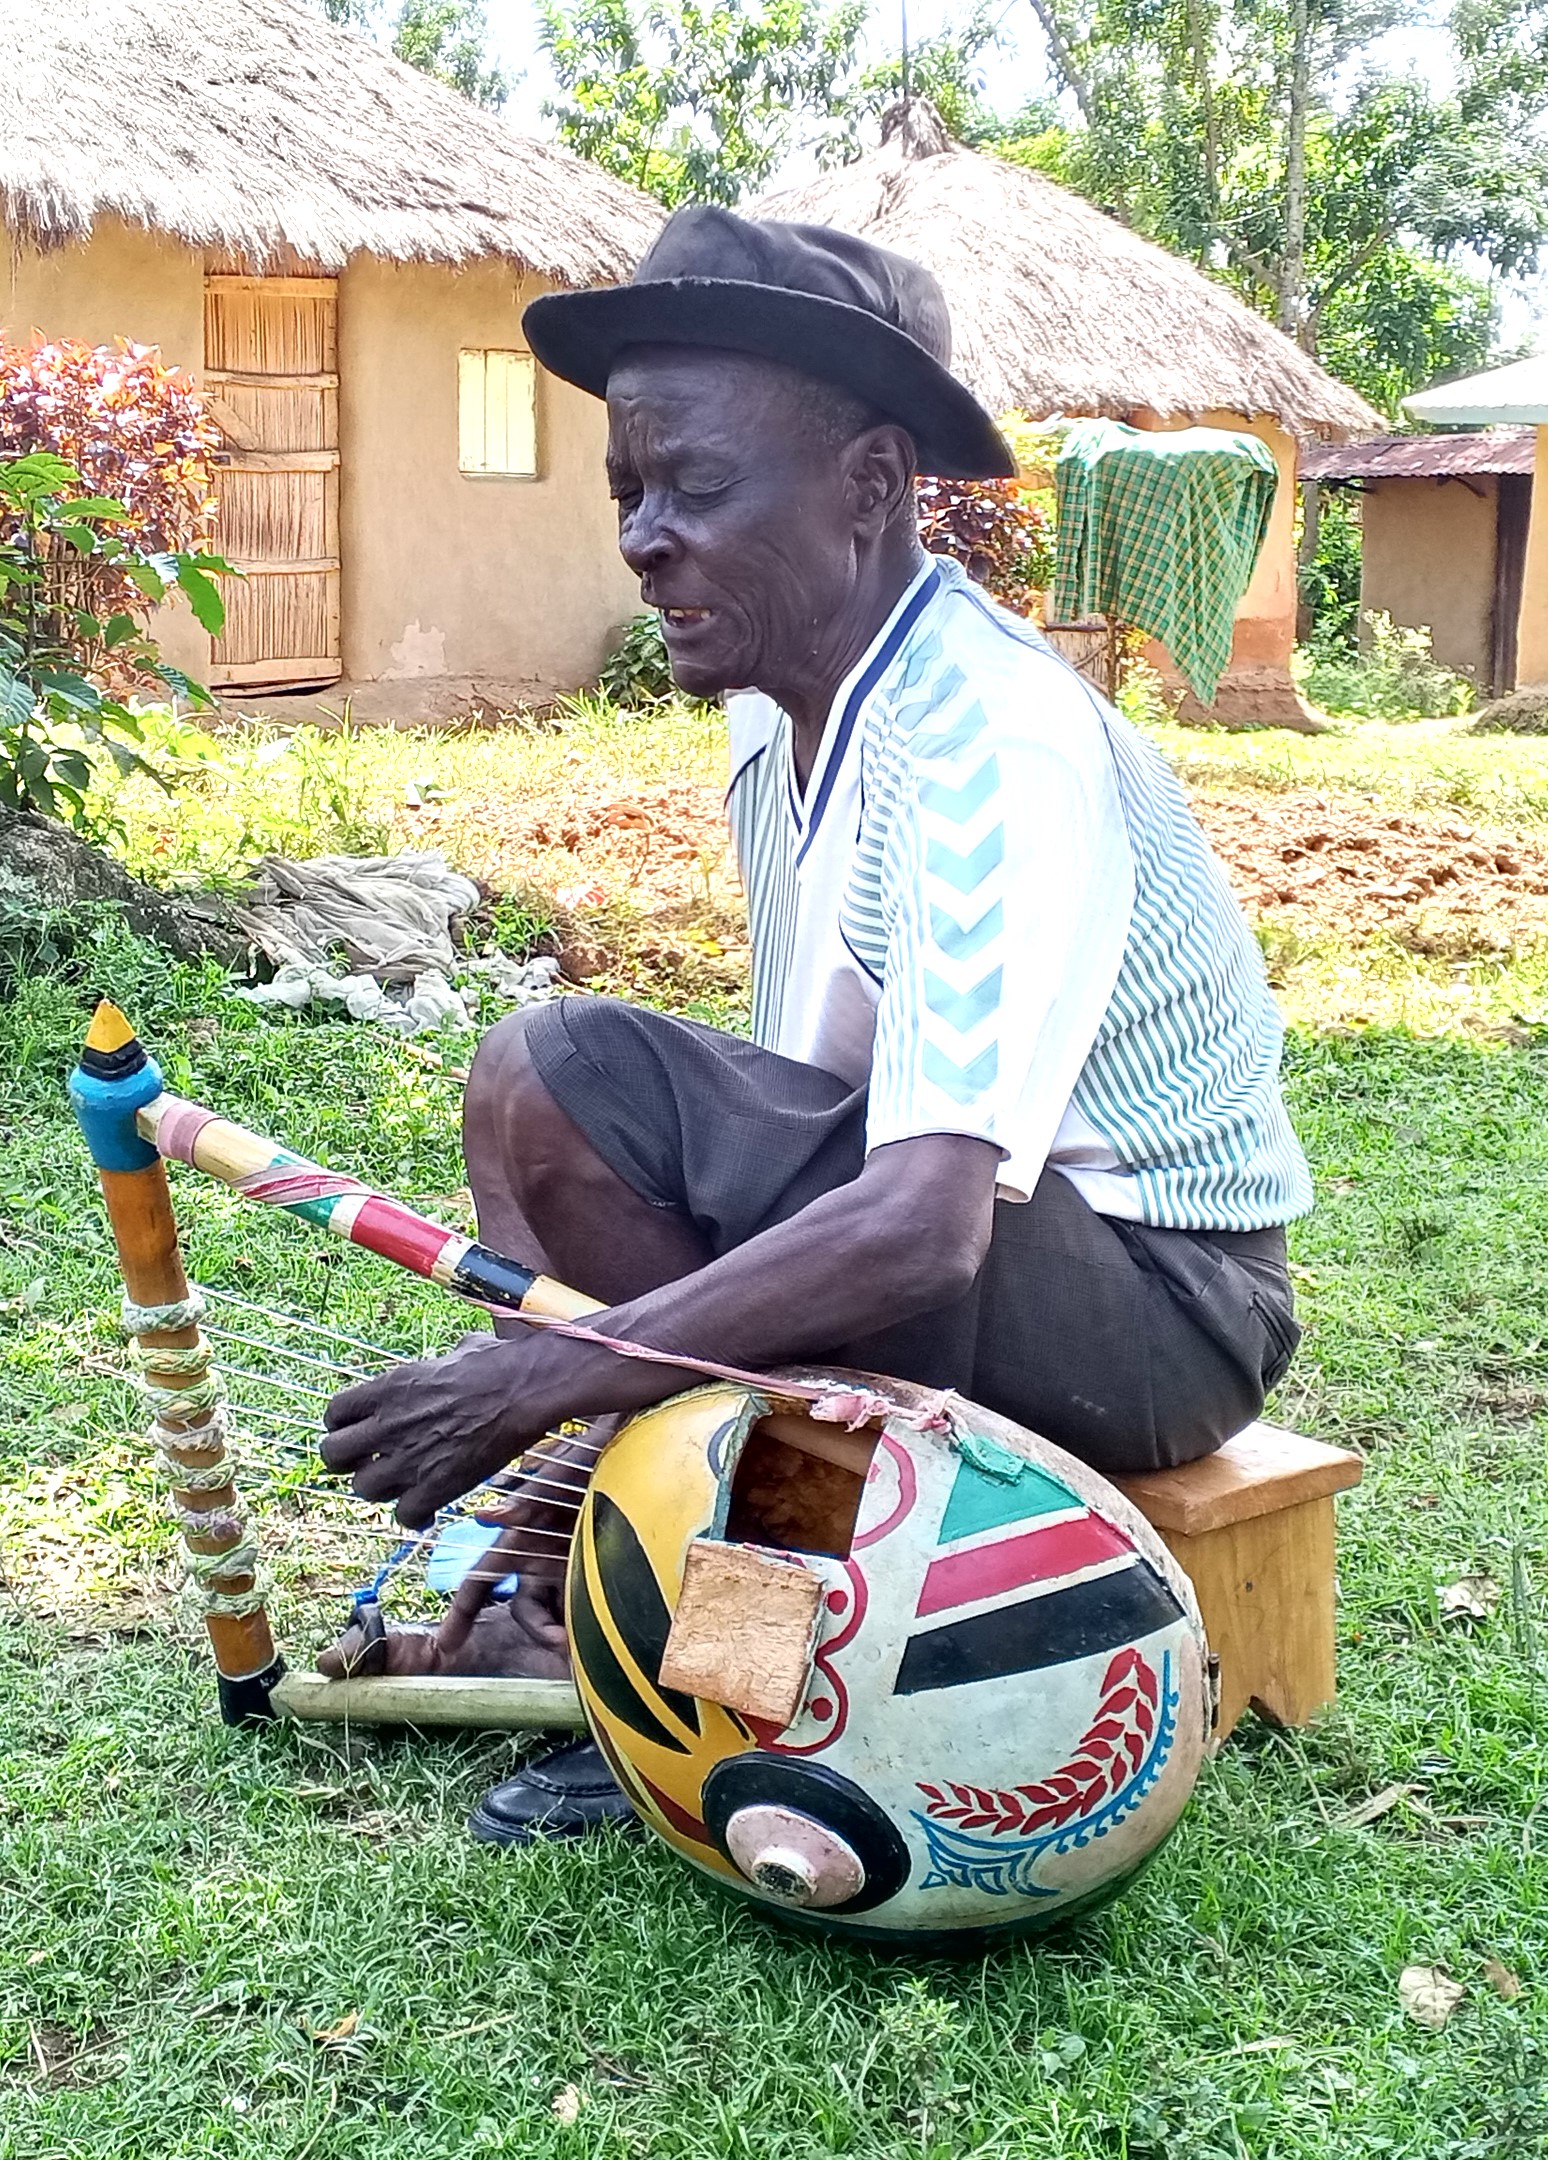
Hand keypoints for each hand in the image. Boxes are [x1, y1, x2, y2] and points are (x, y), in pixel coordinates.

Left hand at [320, 1332, 557, 1526]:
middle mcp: (387, 1425)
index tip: (359, 1430)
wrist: (522, 1391)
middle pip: (332, 1454)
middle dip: (347, 1461)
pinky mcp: (435, 1487)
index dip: (343, 1425)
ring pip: (363, 1489)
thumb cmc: (497, 1363)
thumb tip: (464, 1351)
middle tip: (369, 1461)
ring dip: (380, 1489)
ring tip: (401, 1485)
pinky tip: (428, 1508)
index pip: (335, 1413)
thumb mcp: (460, 1349)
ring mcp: (408, 1459)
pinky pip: (403, 1515)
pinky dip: (414, 1515)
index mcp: (388, 1388)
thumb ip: (444, 1360)